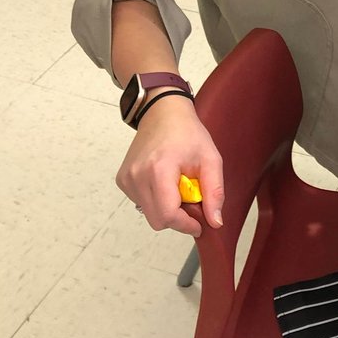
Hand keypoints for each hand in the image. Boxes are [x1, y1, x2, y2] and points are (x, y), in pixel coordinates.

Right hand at [116, 93, 223, 236]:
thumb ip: (214, 192)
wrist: (163, 112)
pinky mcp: (122, 180)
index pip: (167, 215)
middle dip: (178, 217)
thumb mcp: (211, 159)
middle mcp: (137, 176)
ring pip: (150, 213)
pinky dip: (156, 200)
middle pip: (158, 220)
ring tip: (178, 185)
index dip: (186, 225)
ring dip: (167, 208)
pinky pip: (141, 203)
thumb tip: (215, 222)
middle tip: (192, 199)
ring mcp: (127, 178)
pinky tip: (164, 182)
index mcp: (159, 170)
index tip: (199, 223)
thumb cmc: (188, 133)